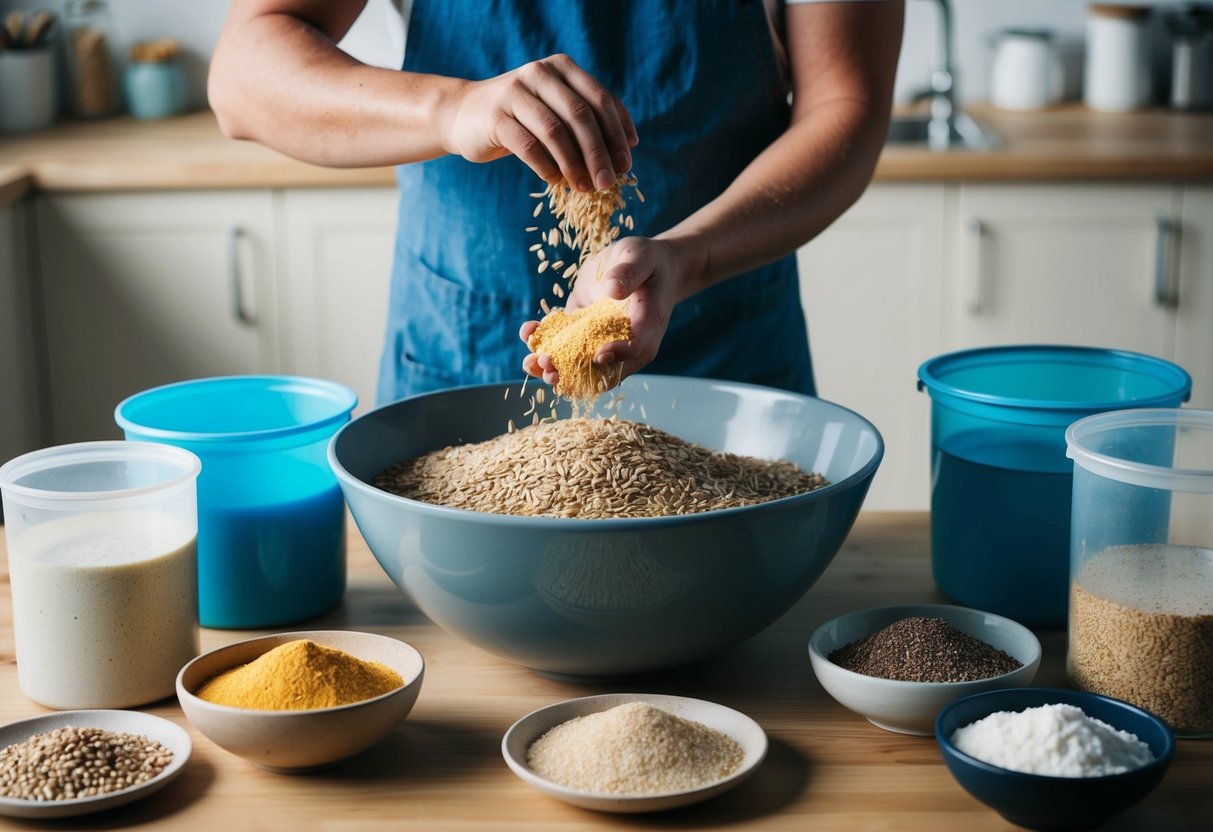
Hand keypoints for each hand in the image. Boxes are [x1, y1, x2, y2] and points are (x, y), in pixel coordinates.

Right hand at [444, 54, 637, 190]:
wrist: (463, 115)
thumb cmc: (520, 119)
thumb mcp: (555, 111)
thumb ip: (585, 121)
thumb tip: (624, 154)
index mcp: (562, 68)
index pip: (600, 99)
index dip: (617, 133)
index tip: (626, 163)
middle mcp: (540, 73)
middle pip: (581, 115)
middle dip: (599, 153)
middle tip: (608, 183)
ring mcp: (515, 92)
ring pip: (556, 131)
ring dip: (574, 165)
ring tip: (585, 188)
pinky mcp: (495, 116)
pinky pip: (529, 146)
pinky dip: (547, 168)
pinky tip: (556, 182)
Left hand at [520, 236, 691, 388]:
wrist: (641, 266)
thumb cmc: (647, 261)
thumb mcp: (640, 257)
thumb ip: (628, 272)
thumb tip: (612, 290)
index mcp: (646, 327)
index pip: (635, 349)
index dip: (618, 355)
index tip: (597, 354)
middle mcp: (625, 342)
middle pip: (604, 370)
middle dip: (575, 374)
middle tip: (548, 366)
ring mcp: (601, 340)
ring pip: (580, 364)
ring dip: (554, 366)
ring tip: (530, 361)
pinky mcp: (583, 332)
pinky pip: (565, 344)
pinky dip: (545, 342)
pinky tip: (528, 332)